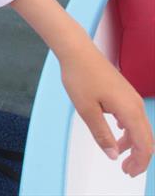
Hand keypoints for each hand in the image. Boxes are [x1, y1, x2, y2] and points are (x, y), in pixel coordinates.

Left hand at [60, 46, 153, 176]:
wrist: (77, 51)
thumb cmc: (80, 76)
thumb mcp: (87, 110)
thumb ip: (101, 134)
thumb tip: (113, 155)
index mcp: (130, 110)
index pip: (144, 144)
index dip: (139, 162)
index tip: (128, 172)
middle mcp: (136, 104)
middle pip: (146, 137)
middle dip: (138, 156)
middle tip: (126, 170)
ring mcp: (131, 97)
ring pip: (139, 127)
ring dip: (132, 143)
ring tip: (118, 153)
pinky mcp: (124, 92)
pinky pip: (132, 116)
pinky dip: (128, 129)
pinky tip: (117, 132)